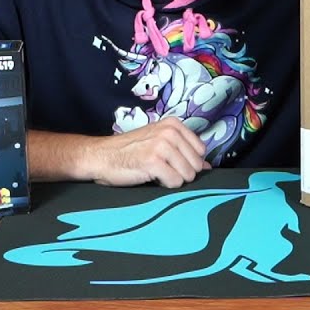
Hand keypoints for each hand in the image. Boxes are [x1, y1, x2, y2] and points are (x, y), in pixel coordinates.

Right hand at [28, 119, 210, 187]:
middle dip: (181, 173)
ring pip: (188, 175)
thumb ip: (184, 152)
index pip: (201, 151)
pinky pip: (175, 182)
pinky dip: (164, 184)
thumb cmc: (129, 151)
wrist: (101, 156)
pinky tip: (150, 176)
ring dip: (172, 179)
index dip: (188, 163)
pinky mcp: (154, 161)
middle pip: (196, 165)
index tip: (171, 162)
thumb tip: (208, 167)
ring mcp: (162, 146)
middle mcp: (170, 132)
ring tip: (155, 171)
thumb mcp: (159, 144)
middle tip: (161, 168)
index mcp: (173, 125)